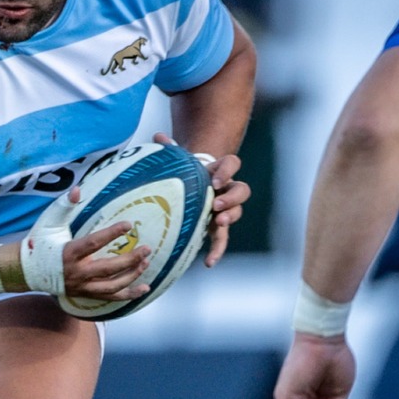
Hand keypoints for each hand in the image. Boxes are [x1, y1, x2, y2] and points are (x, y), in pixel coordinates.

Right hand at [38, 183, 152, 300]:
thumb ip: (65, 205)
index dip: (112, 234)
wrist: (27, 271)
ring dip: (132, 276)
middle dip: (130, 259)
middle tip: (147, 248)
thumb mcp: (50, 221)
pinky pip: (110, 298)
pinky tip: (144, 289)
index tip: (129, 225)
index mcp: (68, 253)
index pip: (94, 243)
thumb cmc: (40, 243)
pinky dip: (128, 295)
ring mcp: (82, 286)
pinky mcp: (85, 294)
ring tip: (146, 263)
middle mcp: (77, 272)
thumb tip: (77, 189)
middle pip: (108, 269)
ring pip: (112, 286)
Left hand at [156, 133, 246, 265]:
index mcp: (218, 170)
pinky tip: (208, 262)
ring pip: (237, 211)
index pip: (232, 164)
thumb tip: (157, 136)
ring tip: (219, 222)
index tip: (214, 180)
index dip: (227, 171)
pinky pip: (223, 239)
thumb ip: (170, 150)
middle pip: (241, 189)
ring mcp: (225, 208)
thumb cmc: (183, 173)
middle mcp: (226, 188)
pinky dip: (217, 250)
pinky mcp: (218, 226)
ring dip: (230, 216)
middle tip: (216, 205)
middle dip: (232, 197)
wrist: (187, 188)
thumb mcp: (177, 161)